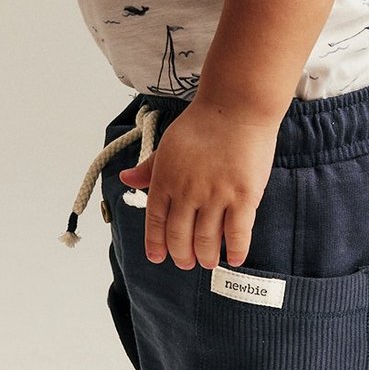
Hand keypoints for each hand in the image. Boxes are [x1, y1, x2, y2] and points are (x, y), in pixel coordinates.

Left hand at [118, 99, 280, 269]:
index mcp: (165, 179)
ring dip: (207, 256)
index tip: (158, 257)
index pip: (156, 221)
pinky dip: (235, 250)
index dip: (156, 243)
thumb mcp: (168, 145)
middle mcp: (187, 191)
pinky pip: (237, 233)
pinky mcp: (243, 196)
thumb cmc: (203, 124)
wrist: (236, 106)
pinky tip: (234, 257)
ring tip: (209, 262)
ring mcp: (215, 195)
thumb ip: (149, 168)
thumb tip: (126, 178)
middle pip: (180, 236)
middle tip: (187, 263)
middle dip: (182, 255)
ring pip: (207, 240)